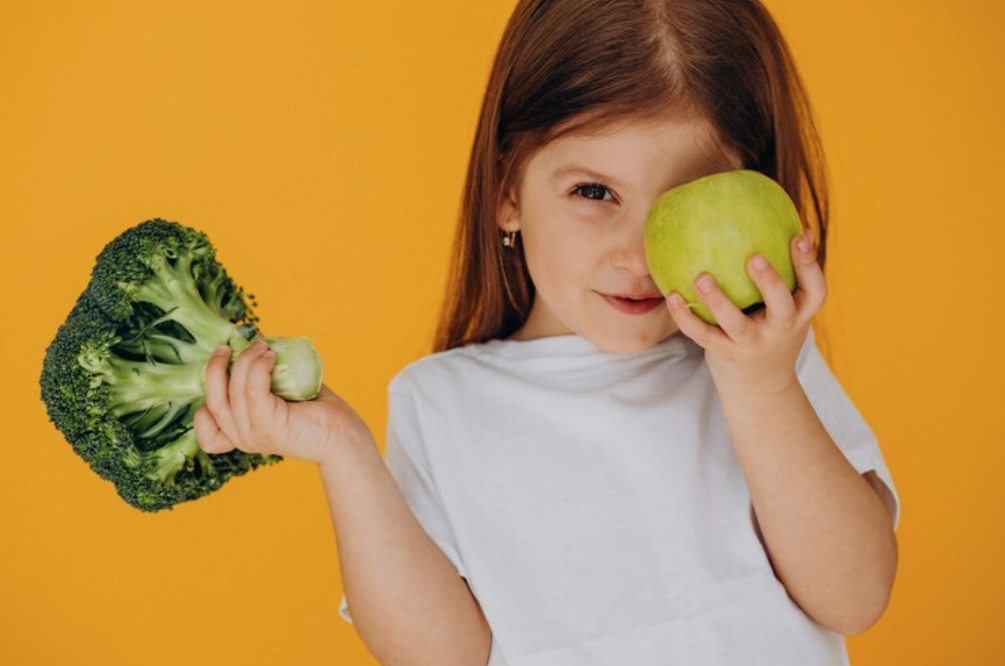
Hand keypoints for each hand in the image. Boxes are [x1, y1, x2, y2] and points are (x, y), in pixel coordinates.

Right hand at [193, 338, 371, 464]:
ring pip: (233, 390)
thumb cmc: (315, 413)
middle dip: (215, 367)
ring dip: (245, 360)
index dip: (205, 400)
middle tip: (229, 346)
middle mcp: (242, 437)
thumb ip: (262, 375)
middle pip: (212, 400)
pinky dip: (258, 368)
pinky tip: (271, 357)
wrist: (343, 437)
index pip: (205, 428)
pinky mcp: (269, 425)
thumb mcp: (280, 392)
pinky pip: (252, 391)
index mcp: (240, 434)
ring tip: (262, 346)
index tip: (221, 370)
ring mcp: (254, 434)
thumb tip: (253, 338)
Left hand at [665, 229, 825, 396]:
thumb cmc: (772, 333)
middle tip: (754, 257)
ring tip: (701, 278)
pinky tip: (670, 295)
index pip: (815, 290)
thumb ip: (787, 276)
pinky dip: (686, 316)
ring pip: (736, 324)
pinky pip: (703, 335)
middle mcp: (780, 330)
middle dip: (770, 282)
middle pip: (781, 306)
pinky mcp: (725, 355)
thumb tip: (788, 224)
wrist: (760, 389)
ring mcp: (752, 344)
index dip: (809, 264)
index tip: (799, 236)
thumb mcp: (788, 310)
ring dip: (718, 301)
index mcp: (799, 314)